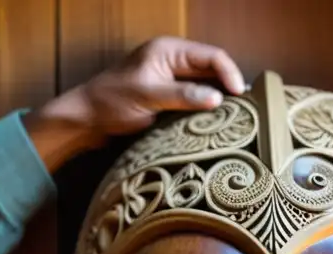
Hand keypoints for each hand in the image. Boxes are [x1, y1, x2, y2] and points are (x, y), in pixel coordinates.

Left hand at [25, 37, 245, 170]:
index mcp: (169, 50)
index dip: (230, 74)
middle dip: (229, 87)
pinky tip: (215, 123)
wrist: (86, 119)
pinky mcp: (169, 95)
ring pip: (206, 85)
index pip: (211, 56)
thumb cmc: (111, 102)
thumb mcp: (148, 97)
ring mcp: (171, 78)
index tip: (240, 97)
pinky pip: (196, 99)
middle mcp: (173, 60)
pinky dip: (207, 109)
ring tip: (236, 118)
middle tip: (246, 110)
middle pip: (212, 69)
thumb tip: (218, 99)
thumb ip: (183, 96)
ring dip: (219, 99)